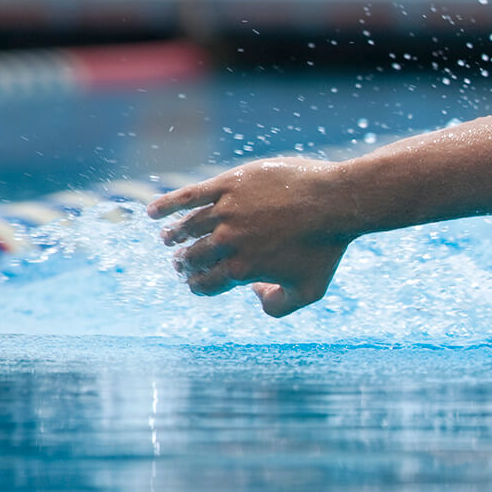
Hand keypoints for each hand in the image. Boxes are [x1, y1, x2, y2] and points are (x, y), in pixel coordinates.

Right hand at [147, 158, 358, 316]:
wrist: (338, 201)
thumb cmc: (328, 248)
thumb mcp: (310, 290)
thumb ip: (280, 307)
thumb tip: (254, 296)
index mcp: (243, 269)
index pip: (207, 283)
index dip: (198, 285)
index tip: (194, 283)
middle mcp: (229, 242)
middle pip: (194, 256)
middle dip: (184, 263)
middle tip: (180, 262)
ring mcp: (227, 211)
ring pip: (188, 227)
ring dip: (175, 236)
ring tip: (170, 239)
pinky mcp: (229, 185)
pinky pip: (189, 195)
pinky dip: (167, 204)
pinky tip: (152, 212)